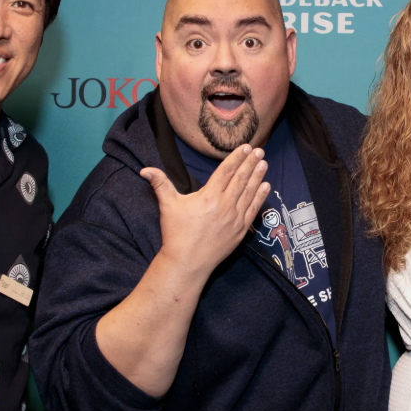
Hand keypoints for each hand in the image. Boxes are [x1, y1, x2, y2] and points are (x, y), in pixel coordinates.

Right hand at [142, 146, 268, 278]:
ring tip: (264, 163)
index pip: (226, 171)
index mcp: (209, 196)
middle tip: (259, 150)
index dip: (237, 157)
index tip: (245, 147)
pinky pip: (253, 209)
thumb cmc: (177, 233)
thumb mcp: (167, 205)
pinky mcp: (241, 230)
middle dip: (250, 163)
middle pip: (241, 179)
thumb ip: (160, 184)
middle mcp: (225, 205)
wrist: (187, 262)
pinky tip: (266, 186)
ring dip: (257, 176)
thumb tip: (144, 170)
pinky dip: (260, 197)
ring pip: (250, 192)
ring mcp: (235, 218)